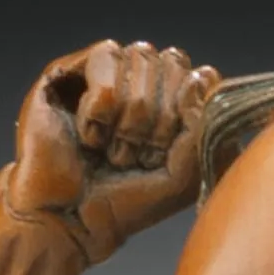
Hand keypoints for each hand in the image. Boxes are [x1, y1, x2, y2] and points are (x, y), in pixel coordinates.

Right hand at [5, 40, 219, 262]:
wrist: (73, 219)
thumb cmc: (128, 200)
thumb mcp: (185, 172)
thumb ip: (204, 125)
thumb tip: (203, 75)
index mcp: (174, 104)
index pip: (200, 76)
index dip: (189, 113)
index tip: (168, 154)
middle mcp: (141, 83)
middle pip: (173, 62)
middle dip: (160, 117)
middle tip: (137, 156)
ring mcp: (107, 75)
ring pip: (141, 55)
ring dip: (130, 115)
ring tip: (112, 150)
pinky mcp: (69, 70)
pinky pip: (105, 56)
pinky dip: (101, 104)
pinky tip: (89, 134)